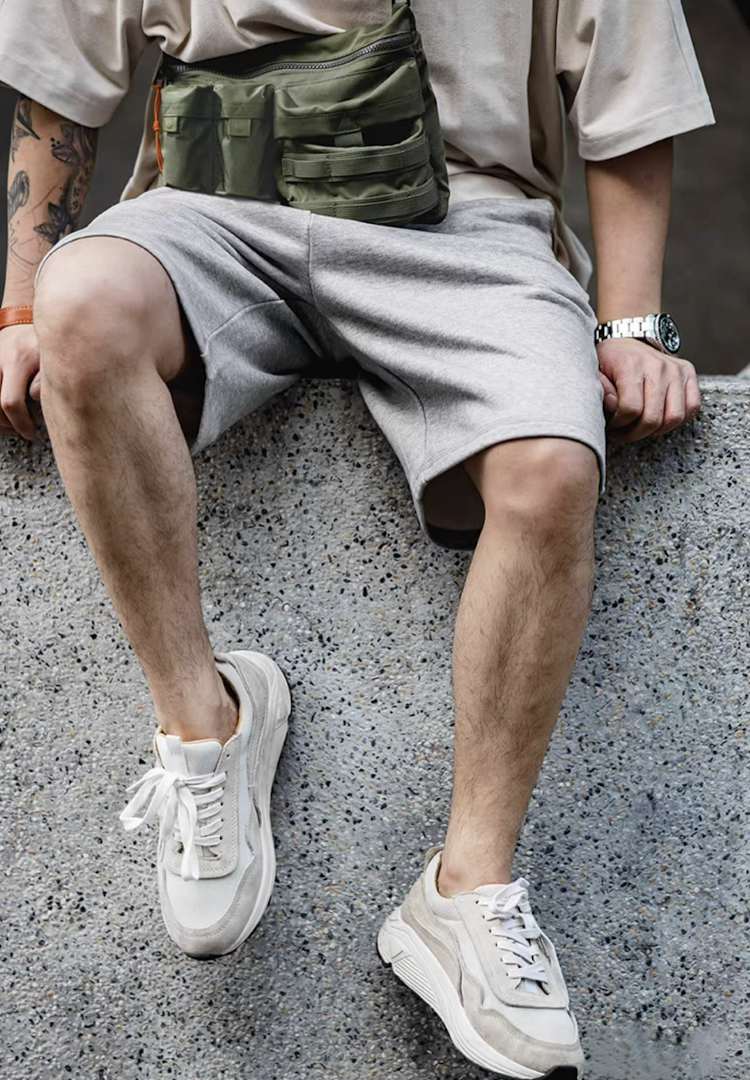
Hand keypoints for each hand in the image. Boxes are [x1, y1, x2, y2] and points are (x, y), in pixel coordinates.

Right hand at [0, 323, 40, 439]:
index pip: (11, 402)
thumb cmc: (40, 340)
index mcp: (17, 361)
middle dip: (10, 424)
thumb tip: (35, 397)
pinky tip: (4, 416)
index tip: (31, 432)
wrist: (21, 317)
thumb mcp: (50, 356)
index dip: (21, 423)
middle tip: (25, 431)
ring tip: (15, 426)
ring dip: (0, 419)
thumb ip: (46, 378)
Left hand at [596, 337, 700, 442]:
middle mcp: (658, 366)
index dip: (619, 425)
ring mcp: (675, 369)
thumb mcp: (595, 371)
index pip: (630, 409)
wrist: (626, 338)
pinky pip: (692, 406)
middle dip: (635, 433)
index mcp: (631, 365)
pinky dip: (678, 420)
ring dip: (656, 431)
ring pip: (674, 417)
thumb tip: (613, 405)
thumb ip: (600, 390)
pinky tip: (660, 420)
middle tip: (624, 432)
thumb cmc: (609, 359)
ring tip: (641, 428)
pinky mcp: (687, 372)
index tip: (612, 425)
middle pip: (653, 418)